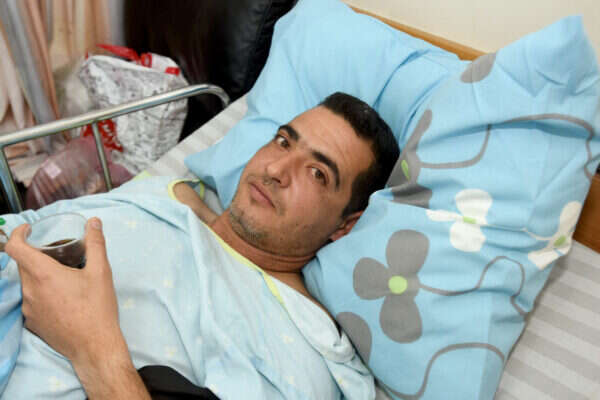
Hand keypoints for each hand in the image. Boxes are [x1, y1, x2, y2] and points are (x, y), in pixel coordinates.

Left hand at [6, 218, 126, 365]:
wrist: (93, 346)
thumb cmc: (97, 308)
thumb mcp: (101, 272)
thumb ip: (96, 244)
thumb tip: (94, 222)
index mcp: (43, 274)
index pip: (15, 248)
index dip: (17, 234)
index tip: (28, 230)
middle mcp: (30, 290)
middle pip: (22, 265)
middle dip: (35, 255)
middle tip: (56, 255)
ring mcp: (29, 308)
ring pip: (27, 283)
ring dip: (39, 276)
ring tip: (62, 278)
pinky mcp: (32, 323)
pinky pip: (31, 301)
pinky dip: (41, 293)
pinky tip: (62, 299)